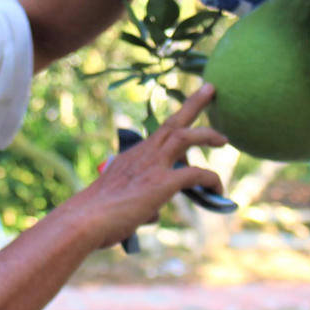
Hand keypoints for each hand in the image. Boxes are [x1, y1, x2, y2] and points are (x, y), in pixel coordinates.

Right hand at [64, 84, 228, 249]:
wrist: (85, 220)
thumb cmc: (95, 216)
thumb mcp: (119, 201)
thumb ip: (141, 202)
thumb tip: (153, 213)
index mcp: (132, 157)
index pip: (158, 134)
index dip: (175, 124)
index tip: (186, 113)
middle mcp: (143, 155)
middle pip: (173, 122)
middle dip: (193, 104)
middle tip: (210, 89)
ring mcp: (153, 166)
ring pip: (185, 137)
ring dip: (207, 134)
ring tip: (224, 139)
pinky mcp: (162, 182)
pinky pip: (196, 174)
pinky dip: (211, 179)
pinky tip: (219, 190)